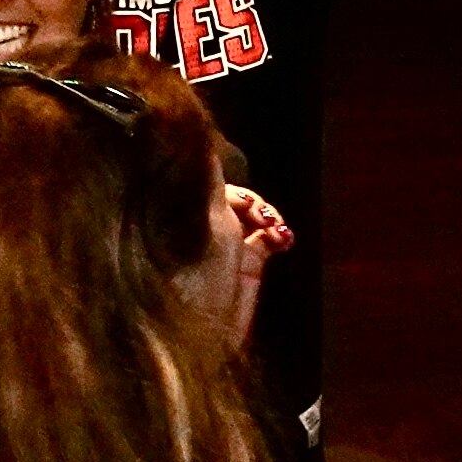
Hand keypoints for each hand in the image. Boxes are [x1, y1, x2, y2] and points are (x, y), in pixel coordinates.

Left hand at [184, 184, 289, 346]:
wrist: (203, 332)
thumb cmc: (189, 273)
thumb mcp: (199, 217)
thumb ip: (205, 176)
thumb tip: (192, 129)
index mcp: (178, 207)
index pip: (198, 173)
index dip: (218, 171)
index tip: (234, 177)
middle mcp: (199, 220)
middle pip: (230, 191)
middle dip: (249, 198)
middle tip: (261, 213)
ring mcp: (225, 242)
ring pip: (252, 210)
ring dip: (267, 212)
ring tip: (273, 225)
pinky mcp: (248, 263)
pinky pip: (268, 236)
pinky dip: (278, 232)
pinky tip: (283, 238)